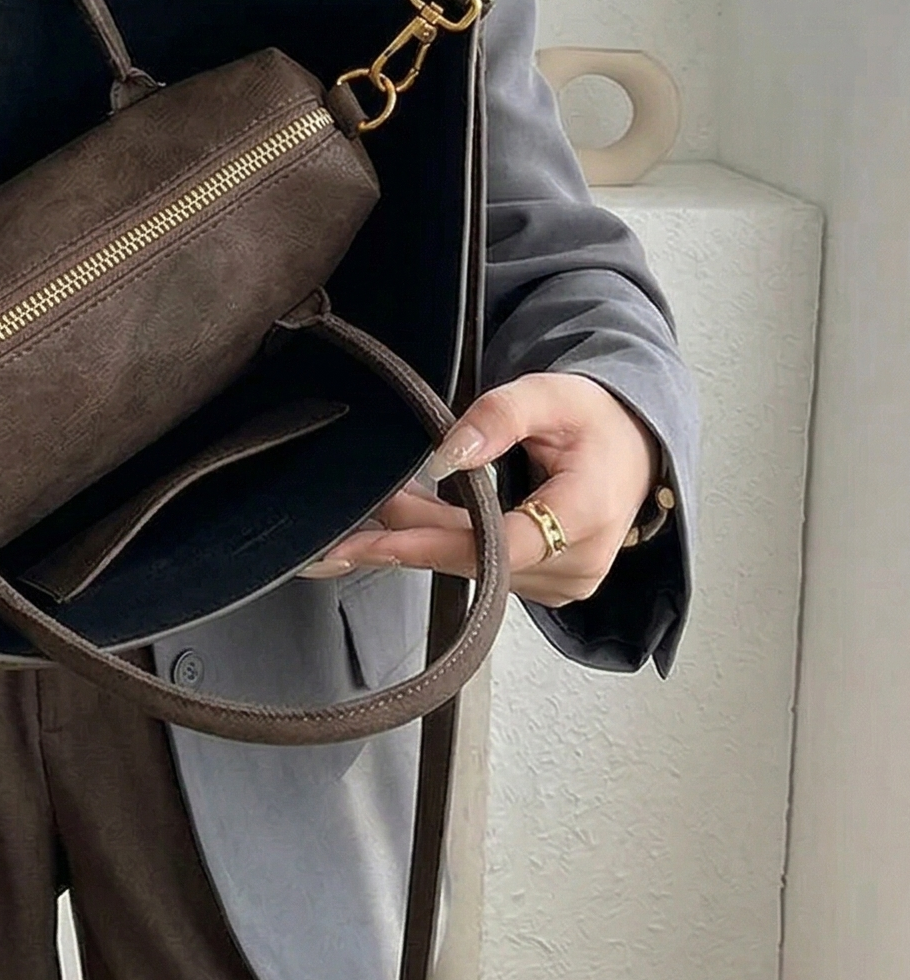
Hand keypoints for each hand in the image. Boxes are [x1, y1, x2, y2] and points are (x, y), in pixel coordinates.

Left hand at [298, 373, 659, 607]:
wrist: (633, 449)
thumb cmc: (594, 420)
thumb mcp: (549, 396)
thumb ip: (498, 417)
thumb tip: (445, 456)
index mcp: (588, 514)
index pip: (504, 543)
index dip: (436, 542)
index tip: (382, 539)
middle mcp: (578, 563)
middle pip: (476, 559)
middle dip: (409, 539)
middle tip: (345, 530)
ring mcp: (562, 581)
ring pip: (472, 565)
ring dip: (421, 537)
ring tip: (376, 507)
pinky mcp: (546, 583)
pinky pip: (483, 567)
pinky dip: (444, 543)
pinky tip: (410, 519)